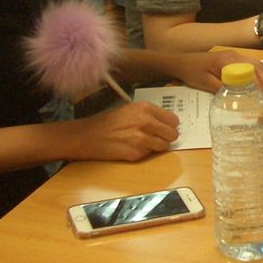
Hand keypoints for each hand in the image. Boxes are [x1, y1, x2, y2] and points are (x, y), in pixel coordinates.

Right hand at [66, 101, 180, 161]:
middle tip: (157, 138)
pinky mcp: (136, 153)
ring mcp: (142, 139)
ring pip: (164, 146)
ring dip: (157, 146)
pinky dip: (144, 153)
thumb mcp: (131, 110)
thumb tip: (168, 123)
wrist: (88, 136)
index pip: (174, 119)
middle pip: (173, 134)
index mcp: (146, 108)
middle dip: (166, 137)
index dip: (170, 126)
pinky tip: (132, 148)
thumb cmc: (109, 122)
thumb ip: (150, 115)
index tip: (165, 128)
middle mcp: (146, 122)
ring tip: (143, 143)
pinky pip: (150, 154)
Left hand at [166, 50, 262, 96]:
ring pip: (254, 65)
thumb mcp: (205, 83)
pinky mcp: (231, 59)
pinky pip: (249, 66)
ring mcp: (233, 56)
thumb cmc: (191, 72)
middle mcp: (234, 55)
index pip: (249, 72)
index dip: (260, 84)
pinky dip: (257, 75)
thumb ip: (222, 88)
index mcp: (228, 60)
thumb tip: (239, 97)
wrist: (180, 62)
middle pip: (256, 66)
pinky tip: (260, 84)